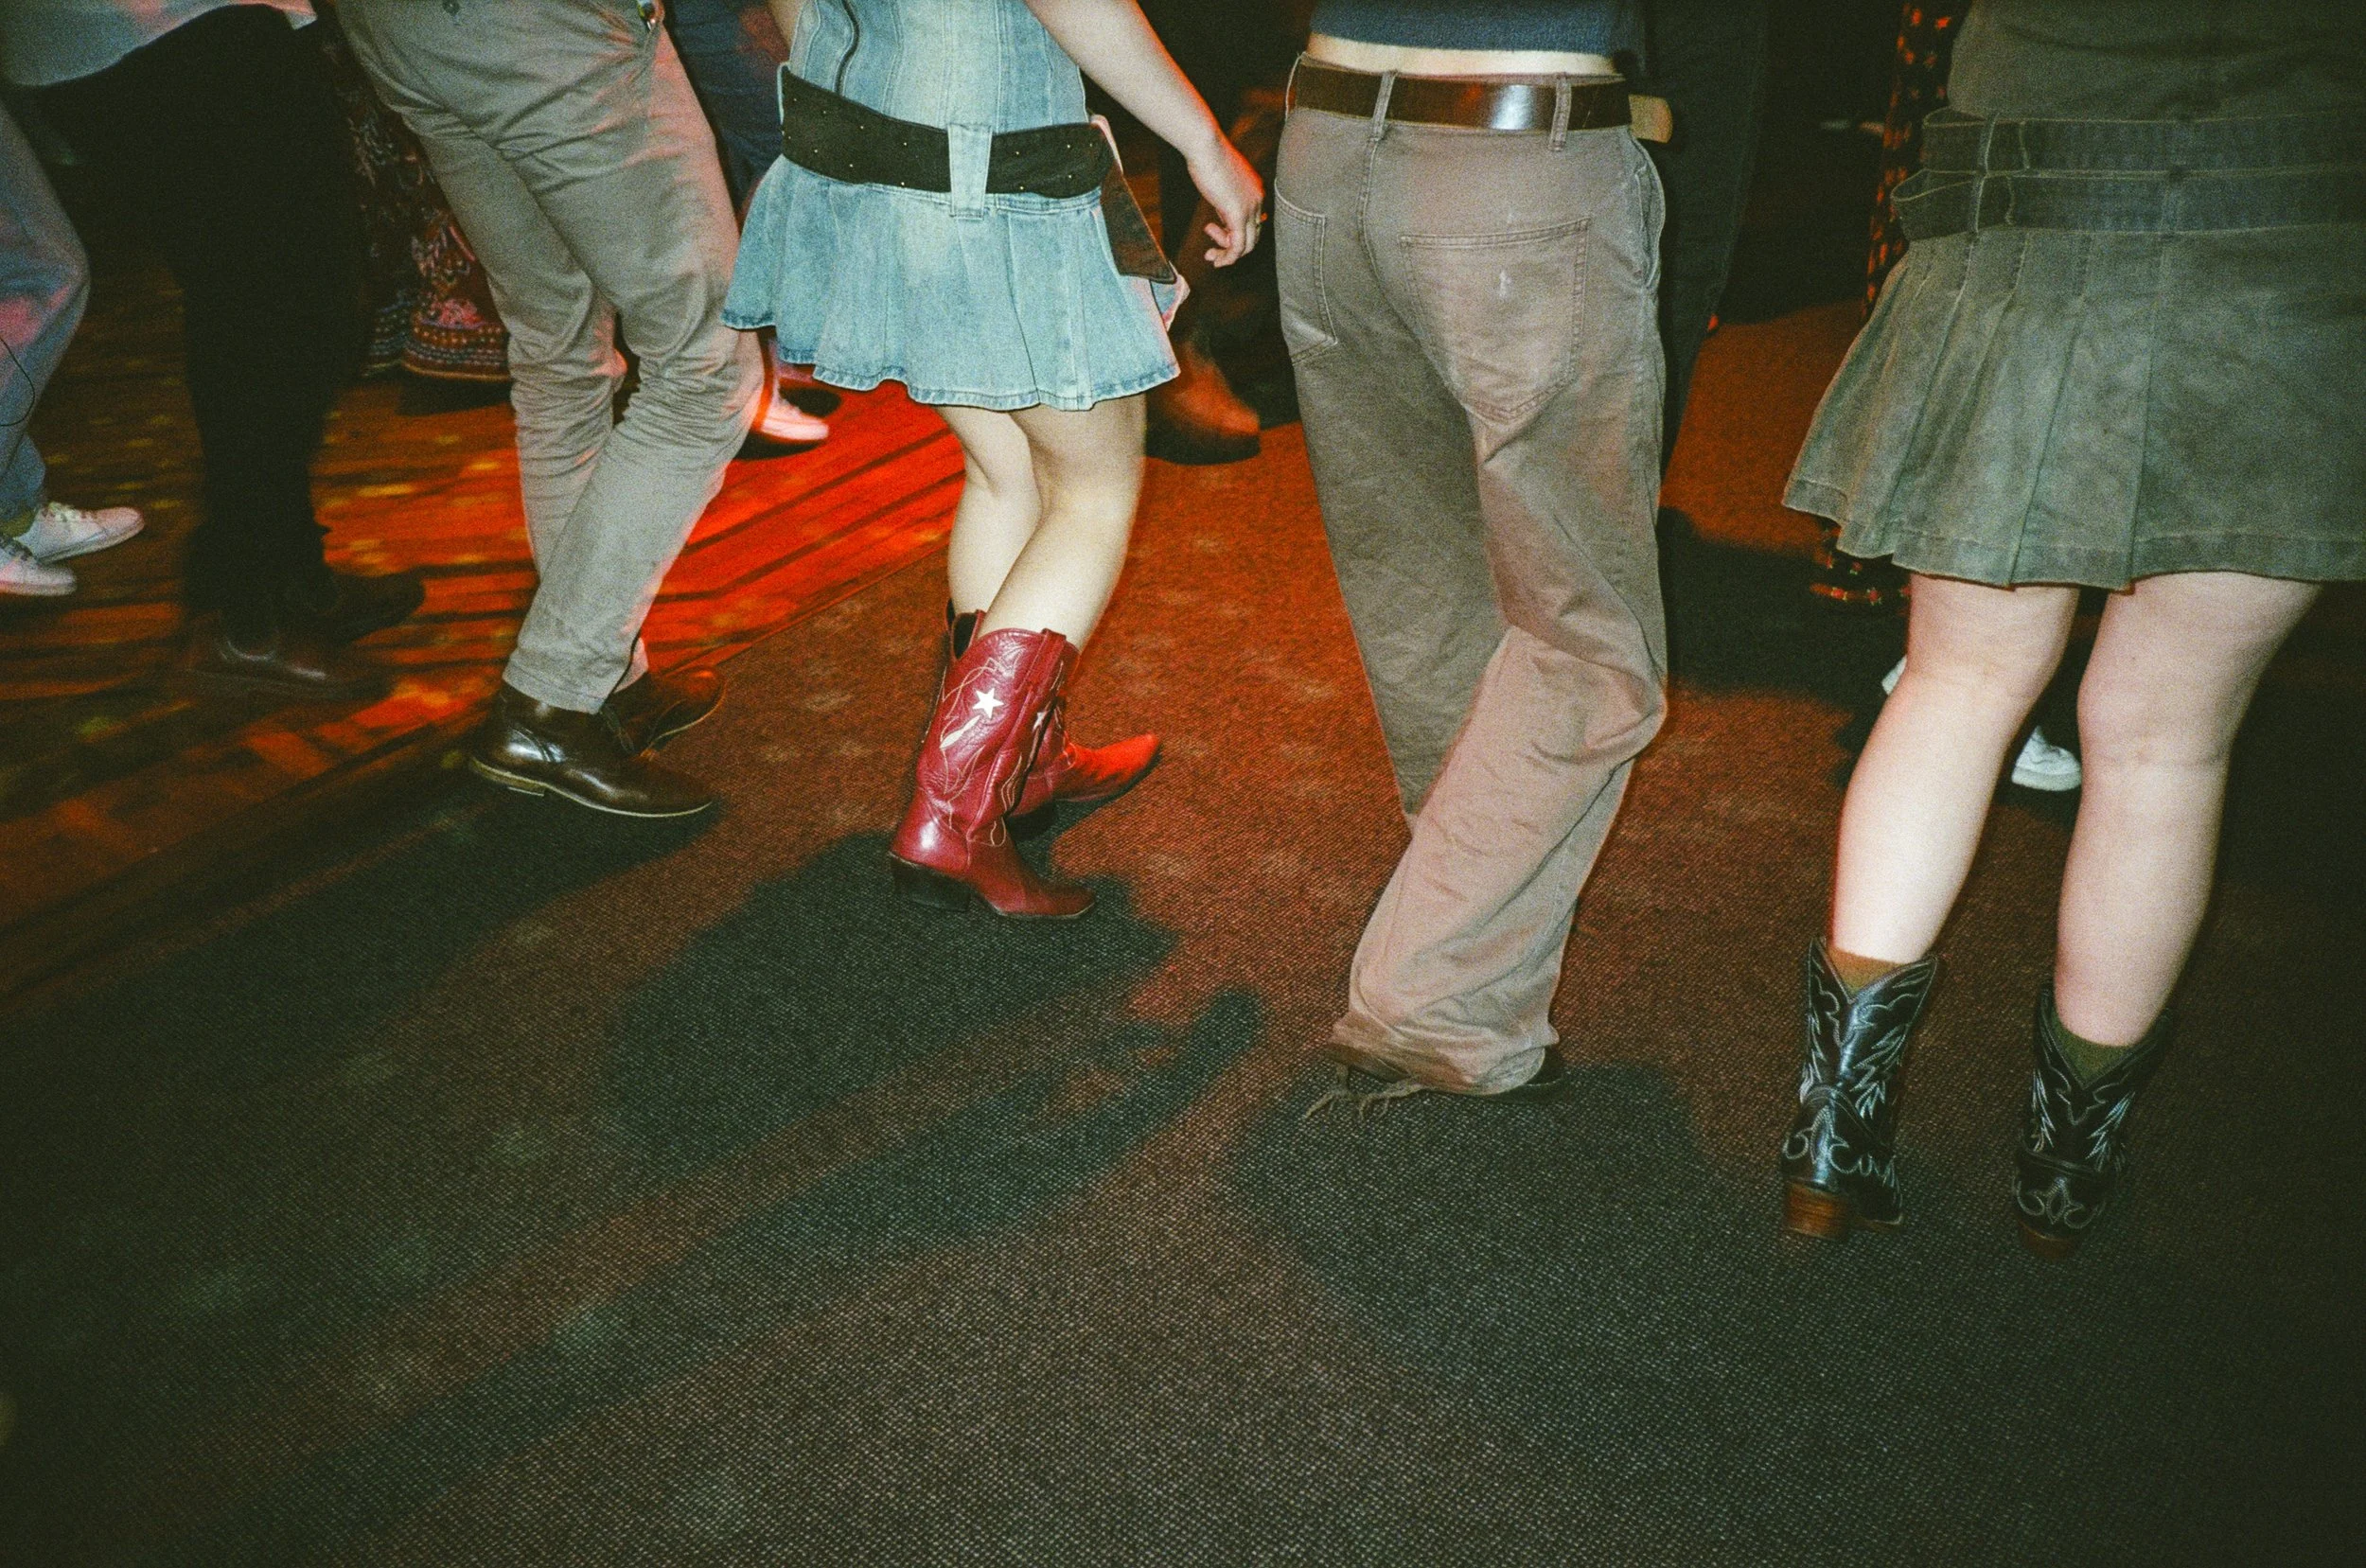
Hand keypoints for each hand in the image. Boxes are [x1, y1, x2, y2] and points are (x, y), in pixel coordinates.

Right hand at [1187, 135, 1263, 266]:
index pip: (1253, 223)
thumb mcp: (1221, 180)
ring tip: (1210, 253)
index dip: (1234, 233)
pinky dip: (1227, 257)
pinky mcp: (1238, 215)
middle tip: (1211, 249)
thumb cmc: (1208, 156)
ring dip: (1226, 254)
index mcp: (1256, 191)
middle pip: (1253, 237)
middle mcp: (1258, 201)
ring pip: (1246, 245)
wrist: (1206, 146)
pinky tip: (1215, 258)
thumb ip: (1226, 197)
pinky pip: (1238, 246)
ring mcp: (1251, 208)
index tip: (1214, 230)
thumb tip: (1222, 209)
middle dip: (1230, 246)